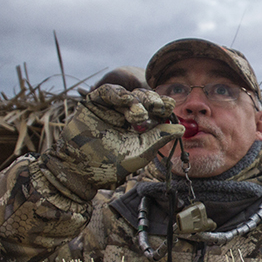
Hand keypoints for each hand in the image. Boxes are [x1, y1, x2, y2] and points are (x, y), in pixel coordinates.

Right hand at [39, 84, 183, 199]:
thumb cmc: (110, 166)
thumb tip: (182, 128)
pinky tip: (125, 100)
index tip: (171, 105)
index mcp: (140, 126)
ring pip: (129, 95)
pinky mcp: (94, 103)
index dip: (163, 107)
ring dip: (137, 101)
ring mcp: (110, 108)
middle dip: (154, 101)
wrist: (80, 170)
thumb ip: (158, 138)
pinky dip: (118, 93)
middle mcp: (126, 115)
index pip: (155, 111)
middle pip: (144, 99)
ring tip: (140, 115)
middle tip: (162, 104)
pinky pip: (108, 91)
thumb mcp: (140, 152)